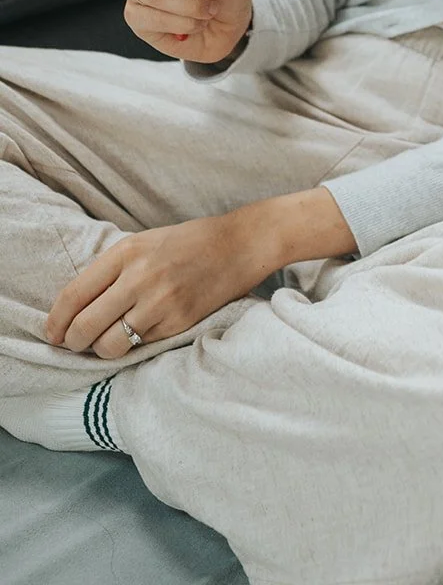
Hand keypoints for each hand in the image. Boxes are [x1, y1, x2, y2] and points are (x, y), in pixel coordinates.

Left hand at [45, 210, 272, 358]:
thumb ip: (112, 270)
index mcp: (126, 253)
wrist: (239, 245)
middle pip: (85, 327)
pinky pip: (140, 347)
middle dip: (73, 342)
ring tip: (107, 342)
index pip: (73, 296)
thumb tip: (75, 307)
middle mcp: (139, 278)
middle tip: (76, 343)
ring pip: (109, 346)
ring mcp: (159, 302)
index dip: (56, 322)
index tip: (53, 333)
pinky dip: (133, 346)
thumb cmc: (188, 242)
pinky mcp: (178, 322)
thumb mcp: (144, 242)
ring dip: (102, 349)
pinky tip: (138, 335)